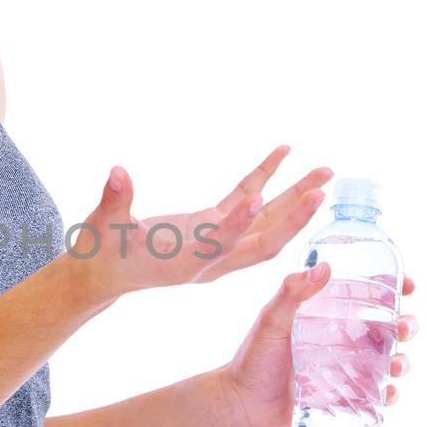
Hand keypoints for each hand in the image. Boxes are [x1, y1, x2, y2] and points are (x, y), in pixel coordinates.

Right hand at [73, 144, 334, 305]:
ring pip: (264, 223)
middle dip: (295, 217)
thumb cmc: (100, 254)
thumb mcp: (103, 228)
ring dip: (296, 199)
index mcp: (186, 264)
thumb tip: (117, 173)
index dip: (236, 223)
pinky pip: (245, 202)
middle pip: (263, 241)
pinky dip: (265, 179)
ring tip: (326, 170)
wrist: (100, 274)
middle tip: (323, 189)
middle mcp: (210, 258)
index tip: (255, 198)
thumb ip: (114, 201)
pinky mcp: (211, 226)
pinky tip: (283, 152)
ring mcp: (215, 243)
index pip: (220, 245)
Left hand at [217, 266, 419, 426]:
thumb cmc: (251, 360)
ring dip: (402, 360)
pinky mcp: (344, 399)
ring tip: (398, 363)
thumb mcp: (270, 321)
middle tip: (405, 326)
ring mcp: (346, 371)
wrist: (240, 406)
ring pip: (388, 362)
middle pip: (387, 329)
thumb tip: (323, 266)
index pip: (367, 296)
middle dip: (405, 325)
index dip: (393, 289)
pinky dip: (388, 394)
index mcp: (327, 317)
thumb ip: (291, 294)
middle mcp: (341, 341)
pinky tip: (388, 392)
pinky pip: (375, 396)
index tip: (408, 284)